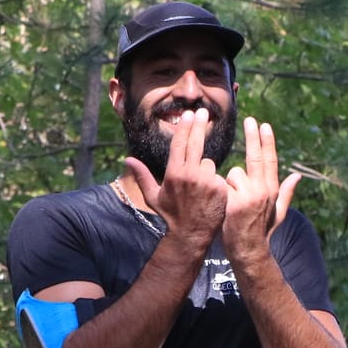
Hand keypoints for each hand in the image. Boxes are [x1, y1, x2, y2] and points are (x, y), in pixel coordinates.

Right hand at [124, 108, 227, 247]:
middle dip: (199, 125)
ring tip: (199, 189)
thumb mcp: (153, 196)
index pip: (179, 144)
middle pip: (196, 143)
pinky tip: (209, 195)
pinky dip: (214, 182)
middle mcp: (190, 175)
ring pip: (208, 163)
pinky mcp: (220, 189)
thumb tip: (127, 160)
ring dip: (205, 170)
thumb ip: (142, 176)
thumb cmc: (170, 216)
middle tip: (203, 112)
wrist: (190, 235)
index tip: (189, 114)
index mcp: (173, 174)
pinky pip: (218, 176)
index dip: (185, 127)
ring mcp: (206, 181)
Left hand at [224, 117, 301, 264]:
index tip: (264, 125)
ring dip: (230, 183)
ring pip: (234, 173)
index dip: (267, 142)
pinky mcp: (234, 202)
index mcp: (273, 190)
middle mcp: (263, 190)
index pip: (271, 160)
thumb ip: (287, 192)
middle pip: (256, 157)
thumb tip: (298, 176)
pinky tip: (224, 206)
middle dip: (253, 137)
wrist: (249, 251)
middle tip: (249, 119)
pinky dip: (221, 192)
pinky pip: (224, 185)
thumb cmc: (262, 231)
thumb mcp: (278, 213)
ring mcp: (249, 196)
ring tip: (232, 201)